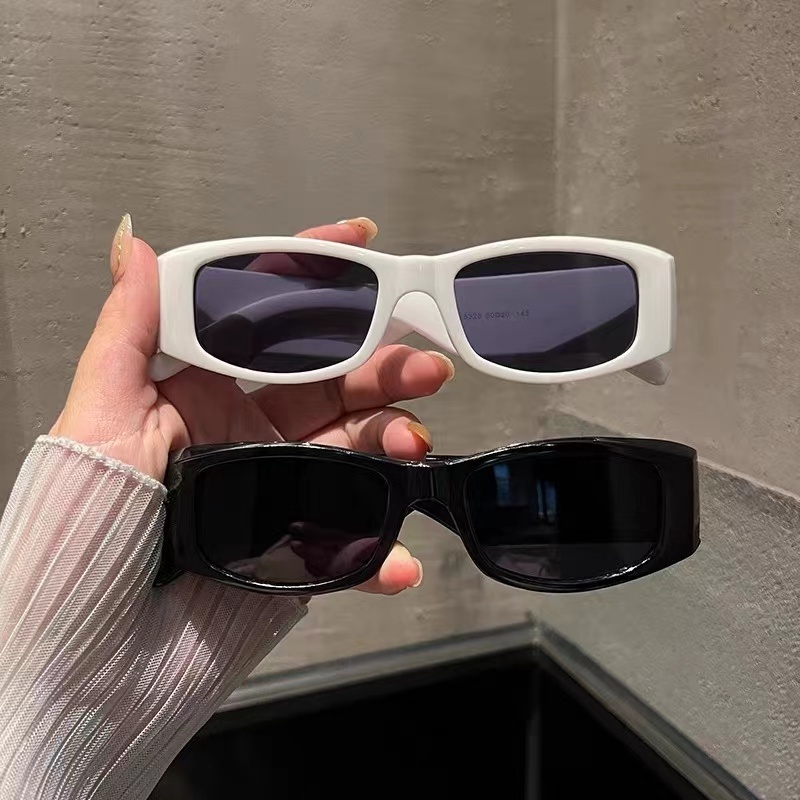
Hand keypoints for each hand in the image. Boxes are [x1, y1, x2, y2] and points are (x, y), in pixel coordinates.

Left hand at [51, 216, 453, 593]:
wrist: (92, 656)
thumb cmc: (82, 530)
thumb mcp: (99, 422)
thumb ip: (127, 334)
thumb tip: (136, 246)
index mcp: (203, 394)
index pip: (268, 325)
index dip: (315, 282)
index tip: (362, 245)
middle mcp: (246, 434)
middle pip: (330, 385)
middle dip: (382, 368)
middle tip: (425, 367)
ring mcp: (276, 489)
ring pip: (354, 451)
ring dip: (394, 442)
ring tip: (414, 443)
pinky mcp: (292, 549)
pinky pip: (348, 545)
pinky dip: (381, 554)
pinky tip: (399, 559)